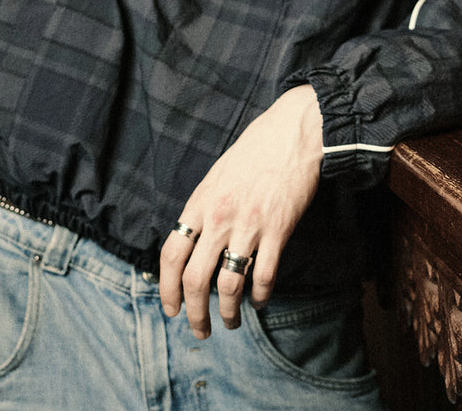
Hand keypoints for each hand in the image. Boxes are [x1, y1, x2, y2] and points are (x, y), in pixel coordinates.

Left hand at [159, 85, 323, 338]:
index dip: (167, 290)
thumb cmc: (256, 149)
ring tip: (230, 323)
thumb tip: (194, 242)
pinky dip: (260, 296)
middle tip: (199, 330)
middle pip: (195, 279)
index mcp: (200, 203)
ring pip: (228, 285)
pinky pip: (264, 275)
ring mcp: (249, 225)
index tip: (171, 309)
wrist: (294, 131)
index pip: (171, 256)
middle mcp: (219, 218)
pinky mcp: (278, 229)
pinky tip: (260, 301)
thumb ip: (204, 208)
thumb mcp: (217, 175)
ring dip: (227, 312)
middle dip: (194, 313)